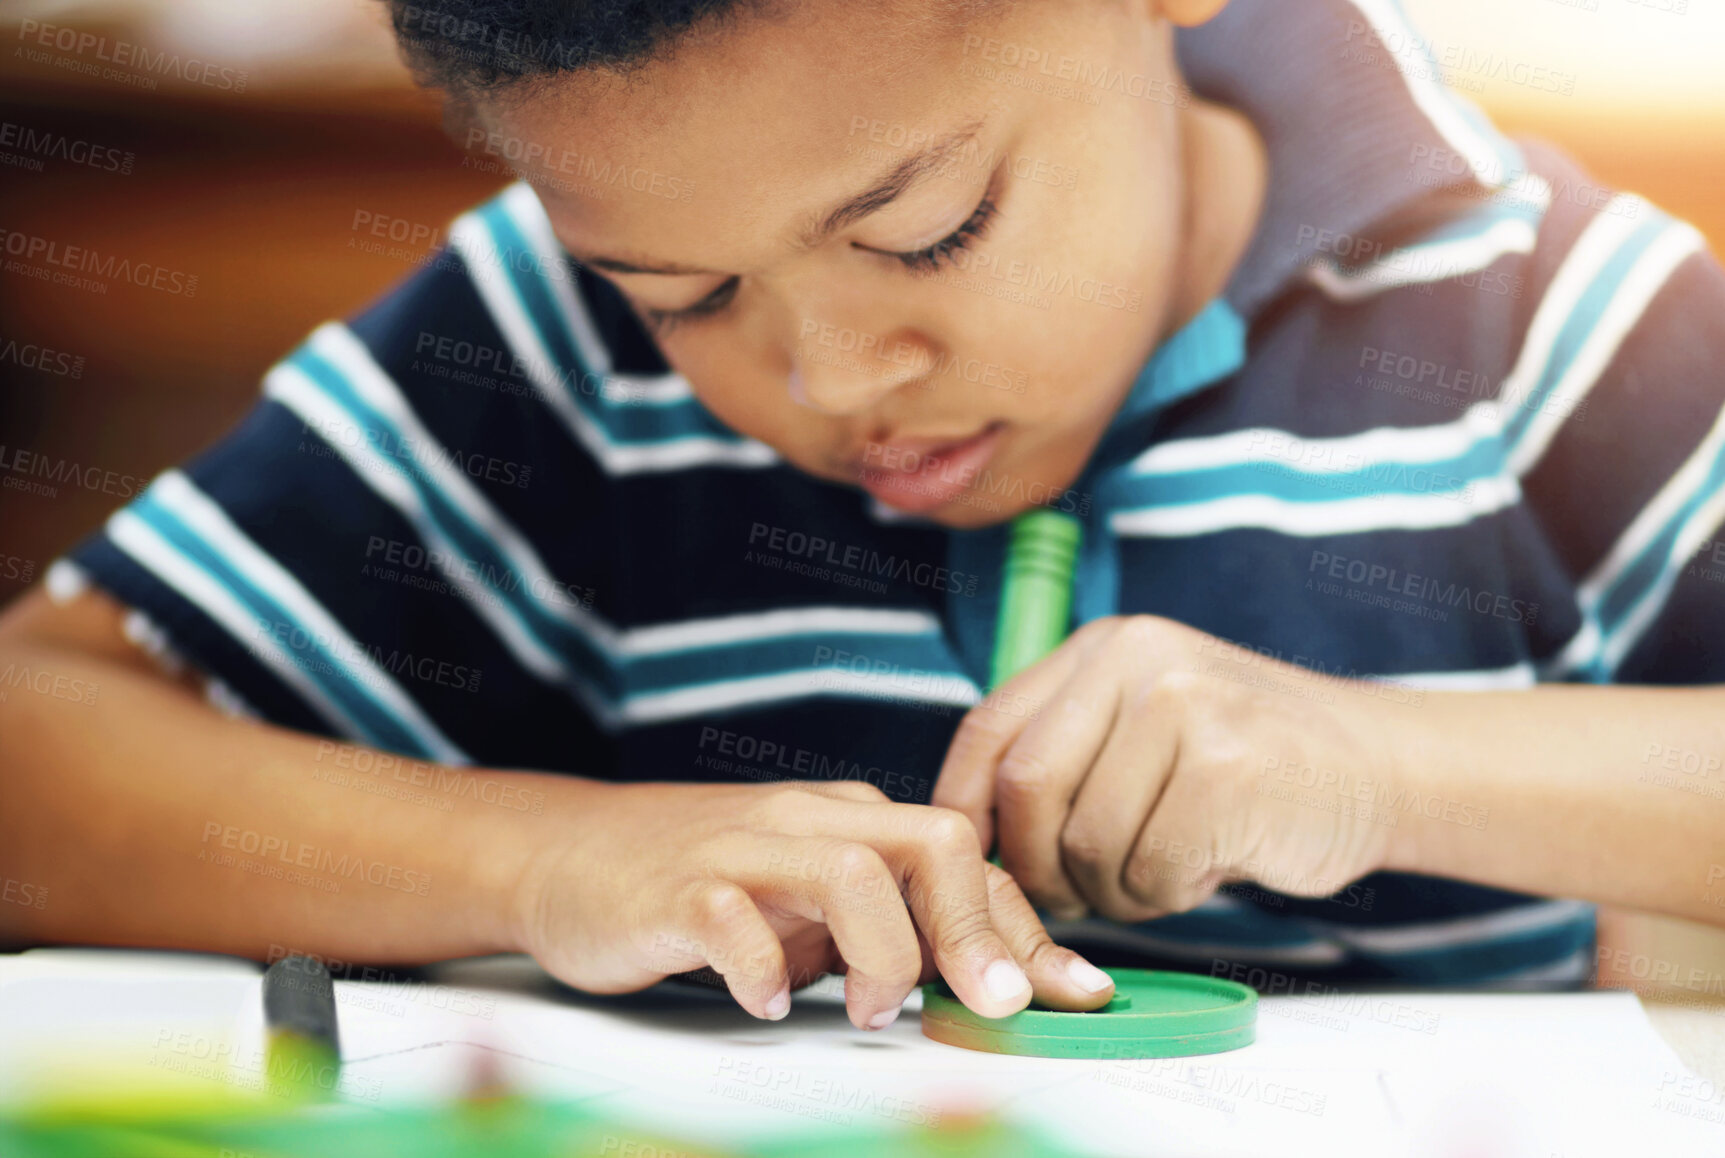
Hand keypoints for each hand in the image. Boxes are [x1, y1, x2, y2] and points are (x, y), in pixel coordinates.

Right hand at [507, 779, 1115, 1028]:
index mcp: (851, 821)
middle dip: (976, 930)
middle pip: (930, 840)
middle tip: (992, 1007)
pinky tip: (766, 1004)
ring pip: (851, 871)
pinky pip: (733, 919)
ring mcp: (743, 848)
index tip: (1075, 994)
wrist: (570, 853)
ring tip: (870, 1012)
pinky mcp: (677, 888)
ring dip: (883, 953)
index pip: (964, 859)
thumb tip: (986, 979)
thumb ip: (886, 925)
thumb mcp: (809, 902)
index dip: (1026, 930)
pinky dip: (763, 969)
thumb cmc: (704, 882)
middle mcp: (808, 821)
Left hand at [932, 616, 1411, 920]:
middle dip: (1036, 868)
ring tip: (1159, 875)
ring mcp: (1186, 707)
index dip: (965, 809)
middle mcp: (1138, 660)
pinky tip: (1207, 870)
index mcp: (1103, 648)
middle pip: (1026, 790)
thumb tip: (972, 847)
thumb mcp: (1145, 730)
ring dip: (1112, 891)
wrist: (1377, 767)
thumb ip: (1067, 761)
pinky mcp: (1227, 770)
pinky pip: (1148, 869)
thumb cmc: (1244, 769)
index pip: (991, 729)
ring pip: (1085, 841)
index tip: (973, 865)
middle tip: (1072, 898)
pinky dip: (1165, 896)